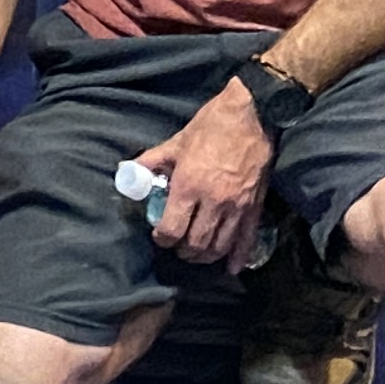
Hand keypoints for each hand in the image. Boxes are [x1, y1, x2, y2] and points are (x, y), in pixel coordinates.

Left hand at [135, 83, 274, 271]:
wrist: (252, 115)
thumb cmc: (211, 126)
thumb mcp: (176, 141)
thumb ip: (152, 161)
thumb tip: (130, 172)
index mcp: (188, 185)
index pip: (172, 229)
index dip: (163, 239)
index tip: (160, 236)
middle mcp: (212, 201)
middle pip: (195, 243)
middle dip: (183, 250)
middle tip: (177, 246)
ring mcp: (236, 207)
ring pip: (219, 246)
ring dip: (205, 256)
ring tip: (196, 253)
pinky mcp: (255, 207)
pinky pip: (246, 239)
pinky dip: (237, 257)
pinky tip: (230, 268)